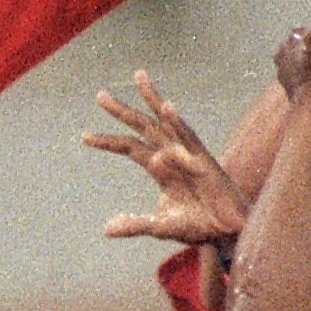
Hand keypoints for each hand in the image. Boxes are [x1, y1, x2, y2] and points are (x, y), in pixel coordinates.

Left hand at [83, 74, 248, 246]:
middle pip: (143, 126)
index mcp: (159, 167)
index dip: (108, 141)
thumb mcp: (160, 227)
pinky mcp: (205, 160)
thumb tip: (106, 229)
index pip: (129, 147)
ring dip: (153, 99)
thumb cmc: (197, 226)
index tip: (84, 136)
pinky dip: (178, 123)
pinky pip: (190, 138)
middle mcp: (172, 154)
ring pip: (167, 121)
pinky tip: (166, 108)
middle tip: (99, 95)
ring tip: (138, 77)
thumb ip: (135, 224)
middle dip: (122, 111)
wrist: (226, 233)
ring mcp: (188, 154)